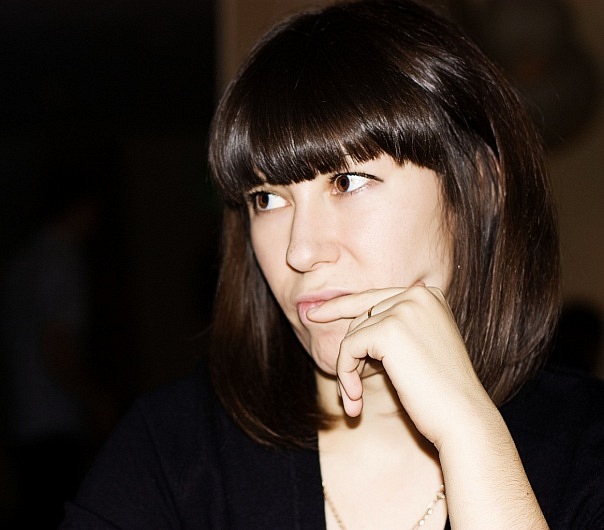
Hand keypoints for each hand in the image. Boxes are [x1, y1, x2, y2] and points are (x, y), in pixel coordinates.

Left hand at [307, 285, 489, 445]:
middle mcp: (418, 294)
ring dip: (347, 369)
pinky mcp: (389, 330)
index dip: (341, 306)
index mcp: (429, 295)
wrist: (463, 418)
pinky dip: (345, 374)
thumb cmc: (440, 392)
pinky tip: (355, 400)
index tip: (314, 315)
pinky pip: (348, 348)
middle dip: (350, 353)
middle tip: (349, 392)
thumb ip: (392, 328)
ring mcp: (405, 309)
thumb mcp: (418, 348)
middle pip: (360, 316)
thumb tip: (350, 321)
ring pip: (352, 333)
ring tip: (354, 401)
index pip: (374, 297)